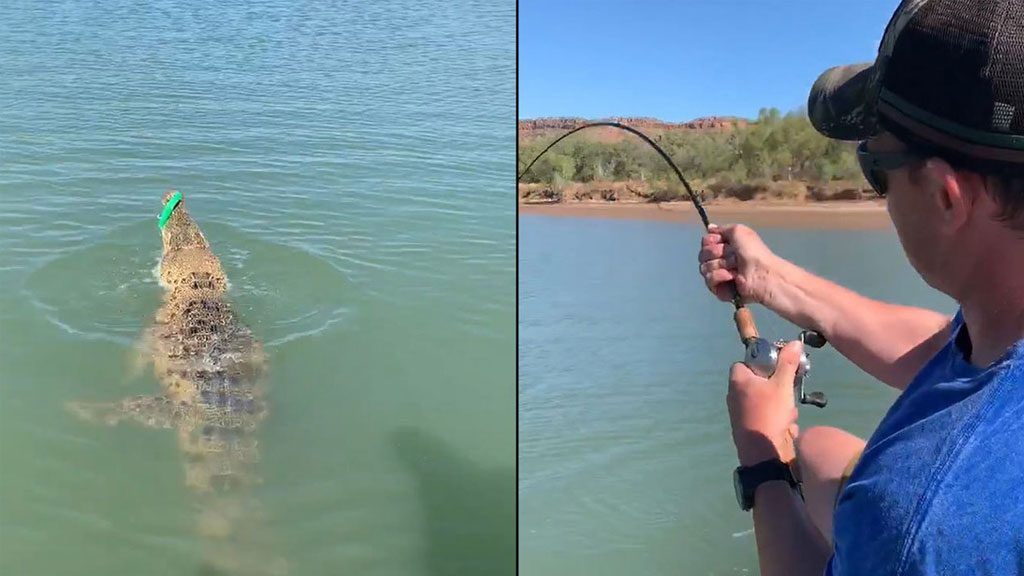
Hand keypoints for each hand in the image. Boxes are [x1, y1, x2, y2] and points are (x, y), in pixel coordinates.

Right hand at [698, 223, 778, 304]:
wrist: (761, 272)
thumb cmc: (754, 252)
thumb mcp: (739, 231)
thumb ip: (722, 229)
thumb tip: (710, 228)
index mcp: (725, 246)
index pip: (705, 242)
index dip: (711, 241)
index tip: (721, 241)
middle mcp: (721, 260)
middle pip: (702, 255)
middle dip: (715, 253)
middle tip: (733, 255)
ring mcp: (720, 275)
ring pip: (704, 268)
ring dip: (720, 265)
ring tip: (735, 268)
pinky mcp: (720, 288)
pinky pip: (709, 281)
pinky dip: (719, 277)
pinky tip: (731, 277)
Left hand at [727, 340, 801, 466]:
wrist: (762, 454)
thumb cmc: (769, 414)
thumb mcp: (782, 385)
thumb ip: (788, 363)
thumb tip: (794, 342)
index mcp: (737, 380)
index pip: (746, 362)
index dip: (763, 363)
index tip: (779, 368)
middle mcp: (734, 395)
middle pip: (759, 381)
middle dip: (778, 388)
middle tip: (789, 393)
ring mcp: (739, 413)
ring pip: (766, 400)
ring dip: (781, 406)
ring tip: (788, 414)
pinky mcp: (746, 428)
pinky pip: (765, 416)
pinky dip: (777, 420)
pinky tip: (785, 428)